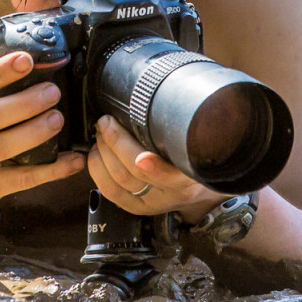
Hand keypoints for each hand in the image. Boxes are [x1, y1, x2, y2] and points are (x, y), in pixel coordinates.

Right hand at [0, 52, 84, 261]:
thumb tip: (24, 70)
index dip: (1, 71)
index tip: (27, 60)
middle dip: (26, 102)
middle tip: (53, 92)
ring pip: (3, 146)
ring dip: (35, 132)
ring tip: (58, 119)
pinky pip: (21, 177)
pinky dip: (51, 169)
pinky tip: (71, 160)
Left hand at [87, 115, 223, 223]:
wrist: (204, 184)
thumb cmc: (199, 153)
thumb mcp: (200, 138)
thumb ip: (181, 124)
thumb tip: (160, 94)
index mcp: (191, 175)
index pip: (171, 176)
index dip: (155, 168)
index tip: (142, 157)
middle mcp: (172, 192)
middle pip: (136, 173)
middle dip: (115, 143)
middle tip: (106, 121)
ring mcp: (153, 201)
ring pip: (118, 180)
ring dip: (102, 153)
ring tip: (101, 133)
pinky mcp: (137, 207)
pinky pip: (109, 191)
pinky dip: (97, 170)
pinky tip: (96, 153)